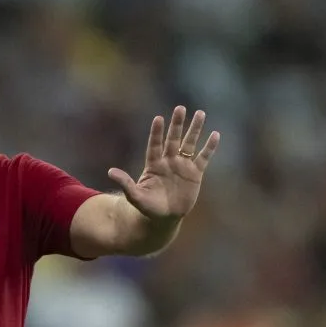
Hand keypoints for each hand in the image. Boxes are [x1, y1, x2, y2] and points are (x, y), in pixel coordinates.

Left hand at [107, 106, 219, 221]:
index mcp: (154, 165)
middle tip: (180, 108)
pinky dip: (209, 147)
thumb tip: (110, 172)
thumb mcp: (135, 196)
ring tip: (200, 113)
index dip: (156, 133)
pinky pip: (203, 157)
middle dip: (177, 125)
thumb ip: (125, 183)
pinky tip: (215, 134)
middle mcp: (168, 161)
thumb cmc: (147, 207)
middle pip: (173, 139)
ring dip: (195, 129)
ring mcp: (182, 166)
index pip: (155, 145)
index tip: (158, 119)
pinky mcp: (195, 173)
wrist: (164, 218)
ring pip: (189, 144)